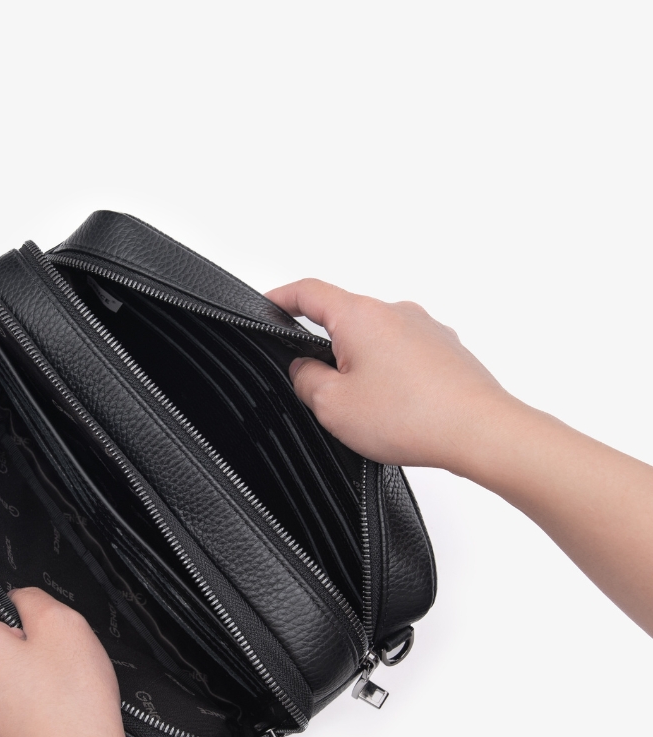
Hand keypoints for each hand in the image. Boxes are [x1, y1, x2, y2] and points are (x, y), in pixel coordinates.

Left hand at [0, 582, 137, 736]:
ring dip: (8, 681)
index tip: (3, 591)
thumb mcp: (65, 626)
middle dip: (5, 641)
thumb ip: (31, 599)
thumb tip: (16, 601)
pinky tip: (46, 724)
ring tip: (53, 696)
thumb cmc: (73, 711)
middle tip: (50, 655)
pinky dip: (11, 715)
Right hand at [266, 278, 512, 474]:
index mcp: (360, 316)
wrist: (480, 432)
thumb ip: (306, 380)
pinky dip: (392, 378)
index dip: (281, 297)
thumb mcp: (332, 405)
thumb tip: (304, 369)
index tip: (268, 304)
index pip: (308, 292)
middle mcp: (395, 312)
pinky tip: (396, 410)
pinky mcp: (446, 350)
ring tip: (368, 410)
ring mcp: (426, 328)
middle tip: (322, 394)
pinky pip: (404, 356)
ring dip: (363, 369)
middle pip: (344, 322)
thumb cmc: (414, 417)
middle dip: (326, 353)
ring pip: (375, 342)